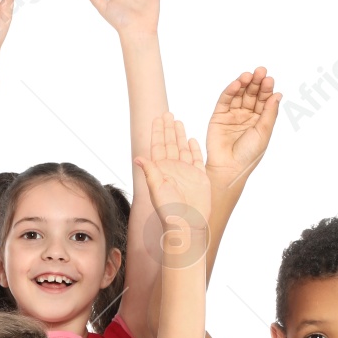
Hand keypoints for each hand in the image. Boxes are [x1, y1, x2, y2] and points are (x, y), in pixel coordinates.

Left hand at [135, 112, 209, 263]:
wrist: (188, 224)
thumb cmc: (170, 211)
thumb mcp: (157, 189)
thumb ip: (150, 171)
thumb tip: (138, 157)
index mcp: (161, 170)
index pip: (158, 146)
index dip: (158, 132)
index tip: (157, 118)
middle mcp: (173, 169)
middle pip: (170, 144)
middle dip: (168, 129)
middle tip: (167, 113)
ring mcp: (186, 172)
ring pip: (183, 148)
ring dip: (180, 135)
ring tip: (178, 121)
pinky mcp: (199, 177)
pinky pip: (196, 159)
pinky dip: (194, 149)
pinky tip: (191, 139)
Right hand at [206, 68, 280, 189]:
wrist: (229, 168)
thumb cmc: (248, 155)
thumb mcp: (263, 133)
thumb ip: (269, 113)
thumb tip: (277, 94)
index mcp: (260, 120)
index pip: (264, 100)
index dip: (267, 89)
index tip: (269, 79)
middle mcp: (246, 115)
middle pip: (252, 94)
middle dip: (256, 83)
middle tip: (260, 72)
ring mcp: (232, 115)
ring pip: (239, 95)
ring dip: (243, 84)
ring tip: (248, 75)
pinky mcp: (219, 116)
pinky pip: (225, 101)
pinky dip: (230, 91)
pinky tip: (237, 84)